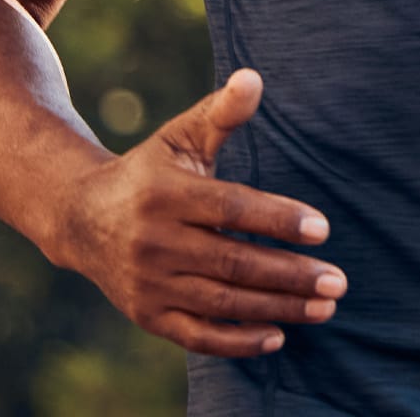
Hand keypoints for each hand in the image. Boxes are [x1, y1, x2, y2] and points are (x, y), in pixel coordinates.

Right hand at [51, 68, 346, 355]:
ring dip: (276, 309)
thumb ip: (221, 112)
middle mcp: (154, 242)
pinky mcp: (147, 315)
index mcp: (165, 194)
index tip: (322, 229)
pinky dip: (237, 342)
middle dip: (290, 275)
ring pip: (221, 303)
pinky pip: (196, 336)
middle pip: (232, 263)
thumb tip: (254, 77)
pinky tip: (278, 336)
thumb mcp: (180, 136)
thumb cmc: (151, 171)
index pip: (231, 210)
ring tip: (324, 308)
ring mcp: (148, 283)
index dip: (277, 219)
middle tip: (338, 281)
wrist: (81, 218)